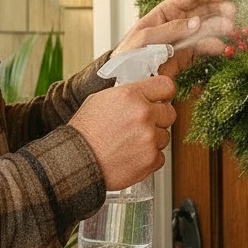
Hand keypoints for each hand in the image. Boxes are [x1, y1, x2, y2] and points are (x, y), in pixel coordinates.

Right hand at [68, 74, 175, 189]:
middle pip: (170, 113)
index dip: (164, 94)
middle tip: (141, 125)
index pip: (166, 86)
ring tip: (130, 143)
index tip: (162, 100)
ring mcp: (149, 138)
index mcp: (131, 95)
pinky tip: (131, 155)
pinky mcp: (151, 160)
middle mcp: (143, 114)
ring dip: (152, 140)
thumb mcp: (100, 99)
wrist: (76, 161)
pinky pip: (160, 156)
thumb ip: (128, 95)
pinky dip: (148, 158)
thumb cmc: (84, 132)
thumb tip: (144, 95)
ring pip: (165, 136)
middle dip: (158, 119)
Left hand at [112, 0, 235, 76]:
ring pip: (206, 30)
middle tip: (233, 15)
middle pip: (203, 11)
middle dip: (219, 11)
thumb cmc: (128, 54)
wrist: (124, 78)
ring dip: (220, 28)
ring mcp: (182, 39)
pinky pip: (203, 48)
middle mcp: (176, 23)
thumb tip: (196, 23)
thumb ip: (170, 30)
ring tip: (233, 31)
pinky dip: (214, 47)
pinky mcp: (185, 56)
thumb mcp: (145, 38)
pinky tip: (223, 48)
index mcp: (164, 13)